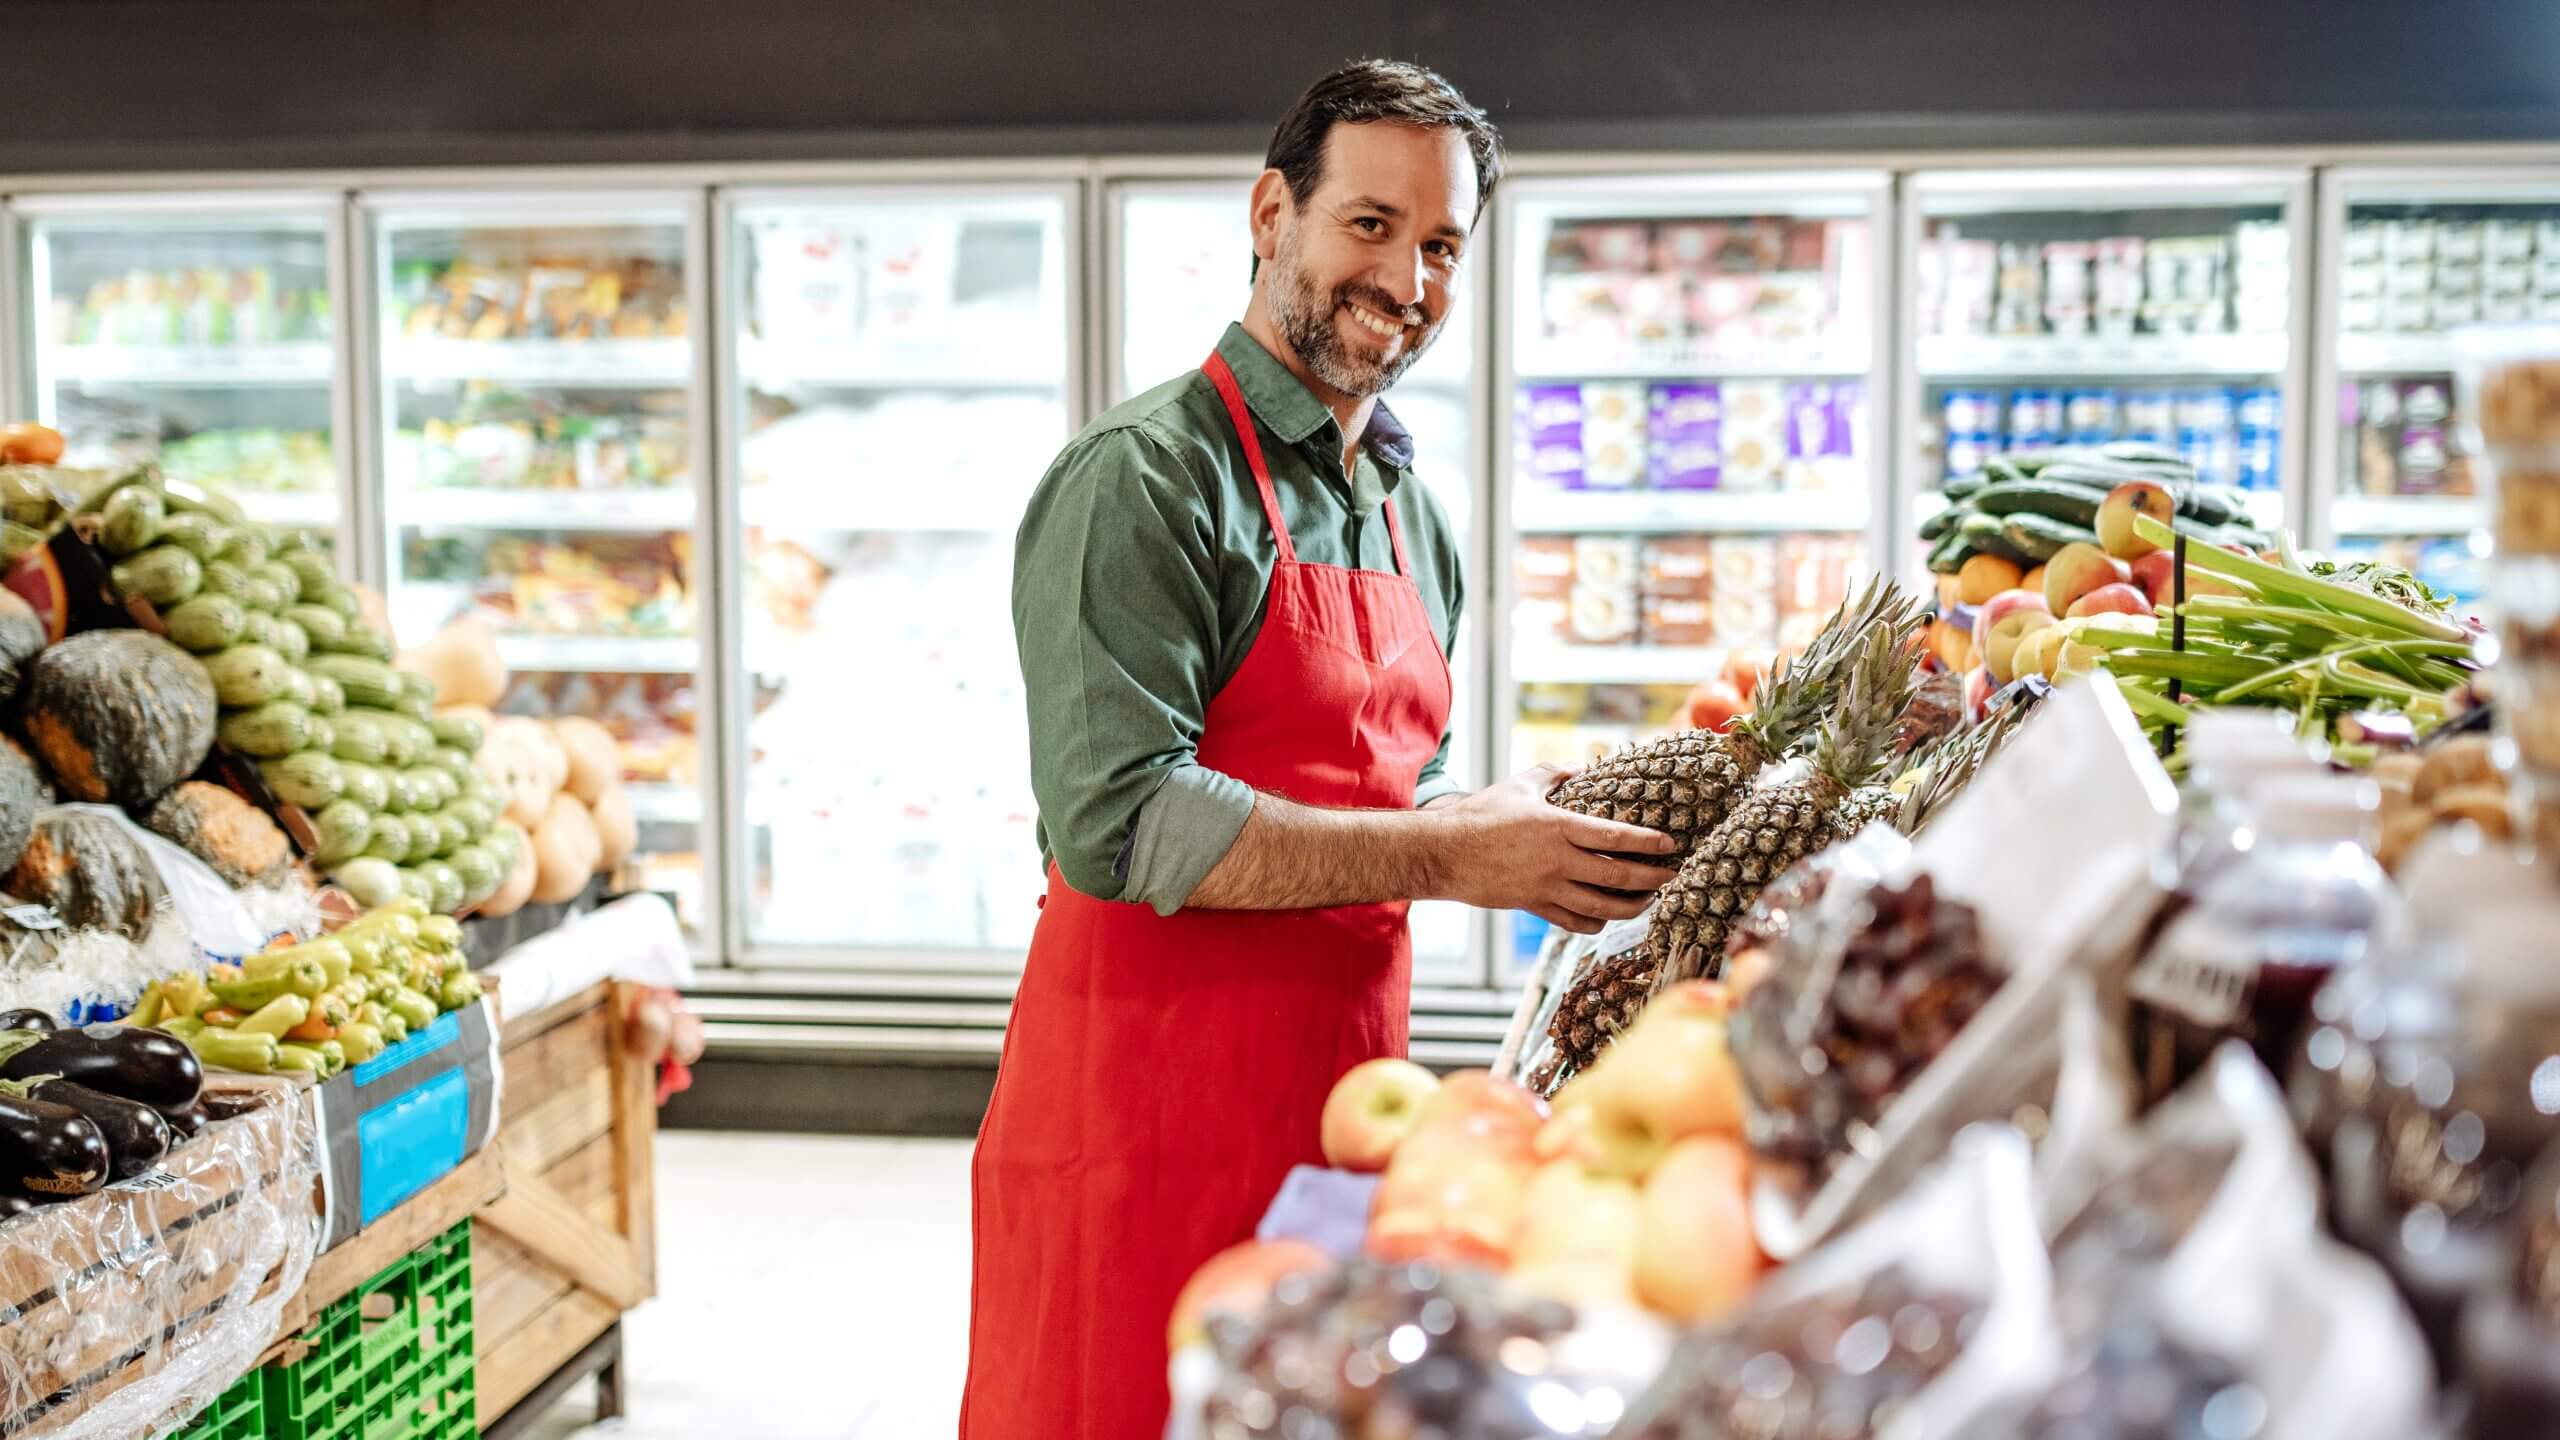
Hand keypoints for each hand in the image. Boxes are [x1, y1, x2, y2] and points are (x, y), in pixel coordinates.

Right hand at [1427, 764, 1679, 933]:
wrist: (1445, 853)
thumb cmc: (1481, 814)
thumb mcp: (1521, 784)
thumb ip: (1556, 774)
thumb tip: (1584, 768)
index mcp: (1558, 827)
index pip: (1615, 837)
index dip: (1647, 843)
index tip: (1670, 845)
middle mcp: (1557, 861)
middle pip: (1617, 877)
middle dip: (1651, 879)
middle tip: (1673, 876)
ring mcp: (1546, 888)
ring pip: (1601, 906)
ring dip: (1632, 907)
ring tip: (1650, 900)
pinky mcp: (1534, 906)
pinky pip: (1575, 922)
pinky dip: (1597, 922)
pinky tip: (1607, 915)